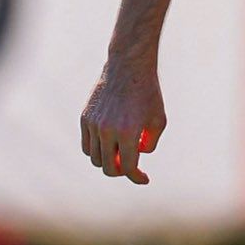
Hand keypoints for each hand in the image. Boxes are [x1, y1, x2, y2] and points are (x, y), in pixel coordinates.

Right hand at [80, 63, 164, 184]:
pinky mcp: (85, 118)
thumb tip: (136, 156)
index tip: (145, 178)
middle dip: (122, 171)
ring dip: (108, 161)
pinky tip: (108, 145)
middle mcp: (107, 131)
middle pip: (109, 168)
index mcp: (127, 133)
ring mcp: (93, 124)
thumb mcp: (158, 120)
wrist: (128, 66)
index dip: (137, 177)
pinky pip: (86, 145)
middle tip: (132, 165)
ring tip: (120, 154)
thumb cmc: (148, 93)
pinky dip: (96, 150)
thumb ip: (149, 144)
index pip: (128, 168)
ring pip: (95, 158)